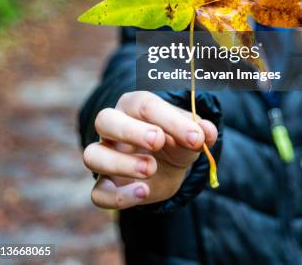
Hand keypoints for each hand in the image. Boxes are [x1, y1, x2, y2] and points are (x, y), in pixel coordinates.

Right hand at [83, 91, 217, 209]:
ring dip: (120, 163)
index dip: (170, 120)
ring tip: (150, 169)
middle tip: (158, 141)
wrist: (167, 166)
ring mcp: (105, 156)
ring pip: (93, 155)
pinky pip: (98, 193)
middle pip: (105, 119)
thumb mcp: (190, 134)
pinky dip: (119, 196)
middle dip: (130, 130)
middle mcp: (113, 127)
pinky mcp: (106, 186)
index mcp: (134, 106)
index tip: (195, 137)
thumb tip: (208, 132)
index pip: (145, 105)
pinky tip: (143, 192)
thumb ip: (199, 132)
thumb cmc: (175, 140)